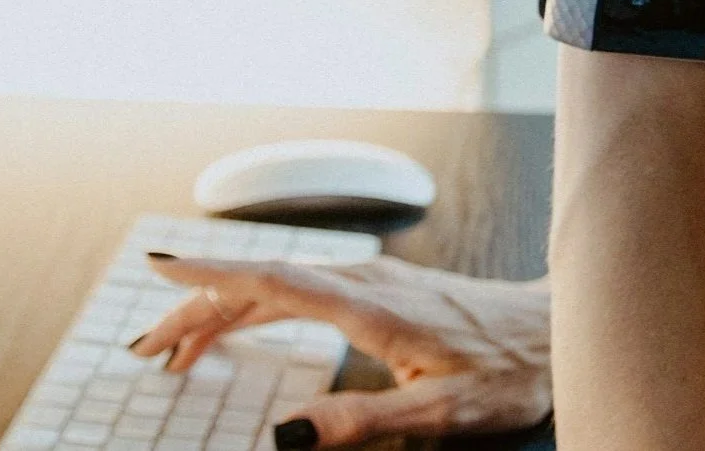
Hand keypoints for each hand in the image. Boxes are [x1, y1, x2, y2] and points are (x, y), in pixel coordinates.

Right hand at [132, 254, 551, 445]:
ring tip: (177, 348)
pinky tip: (244, 321)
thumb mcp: (440, 412)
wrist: (557, 330)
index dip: (212, 278)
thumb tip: (286, 433)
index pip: (274, 282)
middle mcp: (365, 280)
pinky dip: (259, 304)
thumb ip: (361, 423)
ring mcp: (373, 278)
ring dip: (224, 309)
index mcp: (371, 305)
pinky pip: (302, 287)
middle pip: (262, 283)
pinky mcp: (380, 286)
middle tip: (148, 349)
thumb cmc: (509, 370)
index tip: (159, 271)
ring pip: (279, 284)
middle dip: (199, 310)